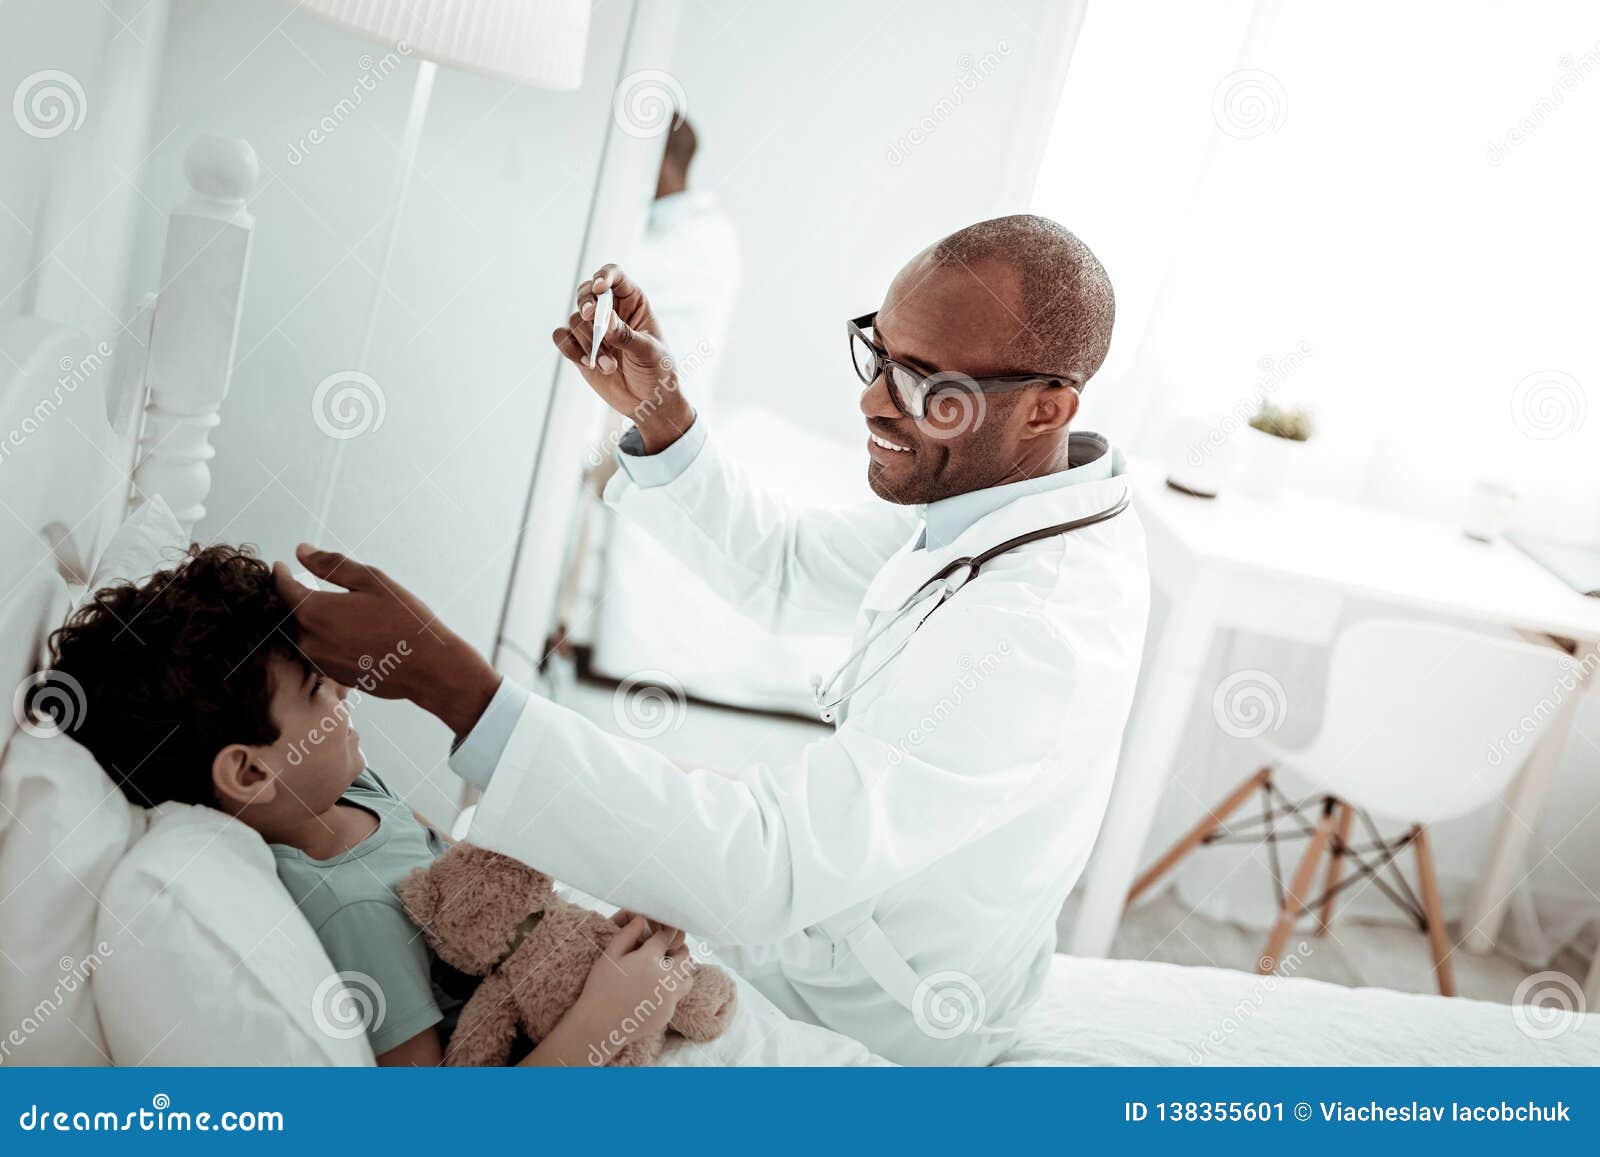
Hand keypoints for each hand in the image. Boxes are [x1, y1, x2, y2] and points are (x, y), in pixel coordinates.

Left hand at [271, 545, 500, 737]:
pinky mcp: (333, 676)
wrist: (428, 667)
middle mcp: (308, 640)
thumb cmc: (404, 619)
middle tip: (304, 585)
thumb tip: (301, 551)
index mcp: (313, 612)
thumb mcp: (371, 581)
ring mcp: (320, 662)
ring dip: (309, 622)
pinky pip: (319, 653)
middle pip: (288, 615)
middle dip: (293, 599)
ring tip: (330, 610)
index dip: (279, 574)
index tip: (280, 566)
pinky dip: (325, 640)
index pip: (282, 588)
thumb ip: (331, 565)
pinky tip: (348, 634)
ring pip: (303, 636)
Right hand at [551, 264, 694, 453]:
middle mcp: (611, 311)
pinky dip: (570, 349)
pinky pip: (562, 338)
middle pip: (587, 292)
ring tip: (610, 366)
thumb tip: (604, 320)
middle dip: (587, 304)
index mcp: (633, 303)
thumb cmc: (658, 373)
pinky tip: (589, 363)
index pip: (615, 276)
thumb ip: (626, 335)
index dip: (605, 276)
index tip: (599, 287)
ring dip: (589, 342)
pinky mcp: (580, 348)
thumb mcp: (649, 353)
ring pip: (576, 319)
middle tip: (591, 318)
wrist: (649, 403)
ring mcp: (594, 330)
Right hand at [576, 915, 692, 1058]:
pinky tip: (656, 990)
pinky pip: (677, 996)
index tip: (661, 934)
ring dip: (680, 970)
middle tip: (667, 950)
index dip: (664, 933)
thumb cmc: (600, 987)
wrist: (598, 1025)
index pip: (667, 938)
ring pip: (687, 977)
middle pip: (684, 955)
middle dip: (677, 949)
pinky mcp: (667, 1012)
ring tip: (666, 970)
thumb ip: (627, 935)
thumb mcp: (609, 956)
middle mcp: (664, 977)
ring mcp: (668, 997)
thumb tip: (641, 919)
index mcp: (649, 959)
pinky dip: (672, 990)